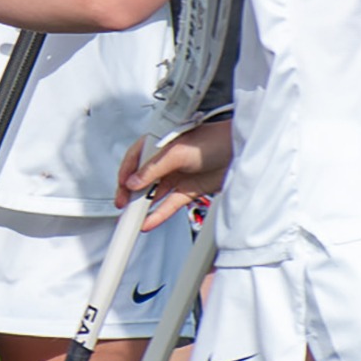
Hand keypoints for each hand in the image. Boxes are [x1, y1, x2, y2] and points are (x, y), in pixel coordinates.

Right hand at [117, 120, 231, 227]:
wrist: (240, 151)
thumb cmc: (213, 139)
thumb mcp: (178, 152)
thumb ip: (154, 168)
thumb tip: (134, 181)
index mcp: (160, 143)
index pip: (135, 159)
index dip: (125, 174)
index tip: (120, 188)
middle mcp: (166, 160)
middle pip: (142, 178)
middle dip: (131, 193)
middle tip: (123, 205)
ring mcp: (177, 176)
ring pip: (155, 194)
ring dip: (144, 206)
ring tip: (133, 218)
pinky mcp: (189, 190)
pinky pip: (170, 204)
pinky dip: (159, 214)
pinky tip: (150, 221)